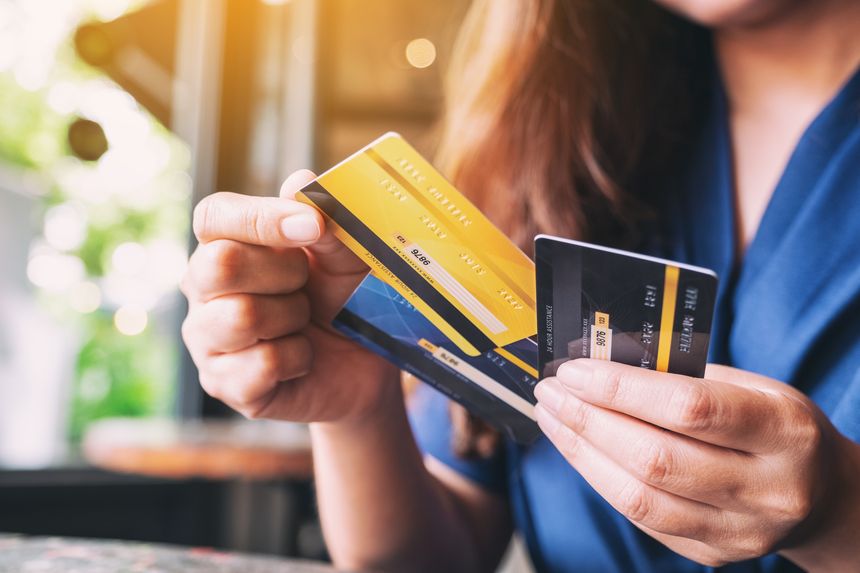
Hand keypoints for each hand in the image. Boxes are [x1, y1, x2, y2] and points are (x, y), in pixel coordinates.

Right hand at [181, 170, 399, 422]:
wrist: (364, 364)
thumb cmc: (346, 299)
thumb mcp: (348, 257)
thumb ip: (327, 221)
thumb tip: (301, 182)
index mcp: (227, 244)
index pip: (215, 216)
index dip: (262, 218)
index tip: (313, 226)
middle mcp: (204, 289)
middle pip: (218, 264)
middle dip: (283, 273)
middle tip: (308, 285)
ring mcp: (208, 339)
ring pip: (241, 317)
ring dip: (292, 318)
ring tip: (305, 322)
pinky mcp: (224, 384)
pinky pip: (261, 366)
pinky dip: (297, 359)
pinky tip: (302, 357)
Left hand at [534, 360, 859, 568]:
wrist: (820, 494)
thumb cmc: (775, 425)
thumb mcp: (752, 385)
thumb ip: (684, 375)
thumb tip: (602, 361)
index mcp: (783, 432)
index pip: (689, 409)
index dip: (620, 388)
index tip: (574, 370)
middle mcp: (767, 490)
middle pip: (654, 459)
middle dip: (587, 420)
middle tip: (550, 391)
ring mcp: (739, 531)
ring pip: (639, 497)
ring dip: (581, 453)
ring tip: (553, 418)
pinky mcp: (711, 553)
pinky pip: (640, 517)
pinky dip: (600, 478)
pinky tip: (579, 449)